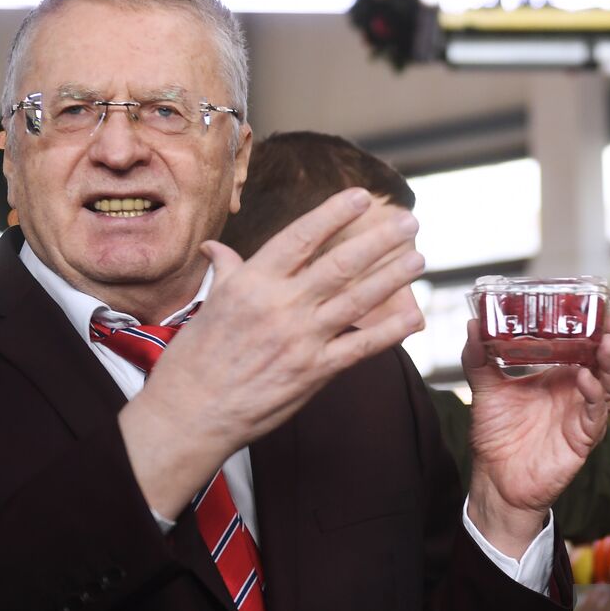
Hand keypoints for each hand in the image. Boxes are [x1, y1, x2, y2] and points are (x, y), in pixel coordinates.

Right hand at [118, 188, 425, 516]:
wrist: (191, 413)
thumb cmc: (195, 359)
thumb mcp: (209, 304)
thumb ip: (226, 272)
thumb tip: (218, 247)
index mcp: (253, 282)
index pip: (301, 237)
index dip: (334, 214)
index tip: (361, 196)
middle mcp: (281, 305)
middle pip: (340, 264)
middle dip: (379, 241)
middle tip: (409, 223)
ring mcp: (301, 339)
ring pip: (357, 299)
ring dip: (392, 277)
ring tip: (418, 258)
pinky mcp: (314, 372)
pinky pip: (360, 347)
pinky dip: (389, 332)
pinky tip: (412, 316)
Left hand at [463, 314, 609, 557]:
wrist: (495, 479)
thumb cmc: (497, 435)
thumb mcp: (487, 388)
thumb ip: (479, 357)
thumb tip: (472, 324)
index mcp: (563, 377)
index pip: (591, 346)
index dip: (602, 327)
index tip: (605, 305)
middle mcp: (578, 393)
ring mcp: (583, 415)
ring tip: (606, 342)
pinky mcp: (583, 438)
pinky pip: (596, 414)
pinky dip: (594, 394)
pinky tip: (585, 378)